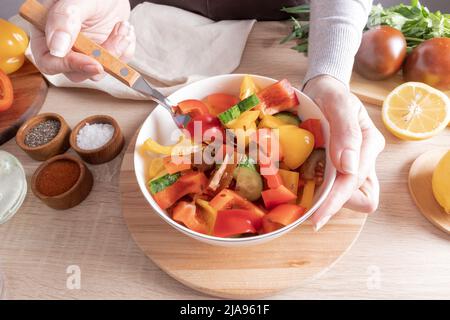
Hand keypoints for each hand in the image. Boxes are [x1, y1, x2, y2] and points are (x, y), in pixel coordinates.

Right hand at [30, 0, 134, 81]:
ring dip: (116, 51)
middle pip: (76, 72)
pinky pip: (115, 65)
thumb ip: (64, 19)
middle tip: (119, 37)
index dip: (69, 66)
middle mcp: (63, 47)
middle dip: (101, 58)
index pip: (48, 62)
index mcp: (45, 31)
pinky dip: (125, 50)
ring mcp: (84, 53)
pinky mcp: (102, 55)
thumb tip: (57, 49)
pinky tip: (125, 29)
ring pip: (98, 71)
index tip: (94, 63)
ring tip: (123, 26)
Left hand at [303, 75, 384, 230]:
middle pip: (362, 199)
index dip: (337, 201)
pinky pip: (335, 189)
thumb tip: (348, 166)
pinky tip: (303, 191)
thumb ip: (346, 131)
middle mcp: (364, 159)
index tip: (316, 215)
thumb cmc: (330, 93)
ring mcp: (353, 165)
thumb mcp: (338, 103)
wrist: (322, 90)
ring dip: (329, 202)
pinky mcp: (339, 168)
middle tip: (309, 209)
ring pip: (351, 198)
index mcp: (368, 144)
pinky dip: (321, 194)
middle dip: (337, 206)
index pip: (356, 183)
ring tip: (304, 200)